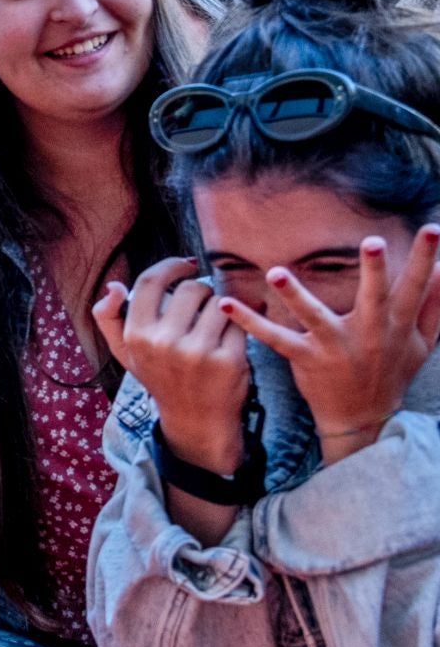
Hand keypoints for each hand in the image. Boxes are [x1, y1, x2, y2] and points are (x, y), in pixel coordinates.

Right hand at [92, 257, 249, 473]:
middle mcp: (164, 342)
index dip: (171, 266)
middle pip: (191, 288)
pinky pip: (238, 323)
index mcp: (137, 335)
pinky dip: (238, 326)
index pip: (151, 281)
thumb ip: (108, 318)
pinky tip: (230, 338)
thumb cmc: (160, 377)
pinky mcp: (229, 360)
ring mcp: (197, 352)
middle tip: (203, 306)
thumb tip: (114, 286)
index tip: (185, 266)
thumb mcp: (126, 352)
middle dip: (202, 291)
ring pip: (218, 303)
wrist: (196, 420)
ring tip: (216, 323)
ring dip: (221, 307)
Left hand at [223, 227, 439, 463]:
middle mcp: (368, 334)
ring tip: (276, 272)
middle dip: (375, 271)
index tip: (434, 229)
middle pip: (374, 297)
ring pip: (315, 317)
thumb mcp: (422, 342)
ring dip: (295, 294)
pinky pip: (274, 338)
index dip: (426, 258)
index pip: (416, 287)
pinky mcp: (305, 359)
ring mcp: (335, 347)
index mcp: (396, 325)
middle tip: (373, 242)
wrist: (364, 418)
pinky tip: (227, 304)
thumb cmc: (391, 372)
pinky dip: (249, 322)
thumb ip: (435, 304)